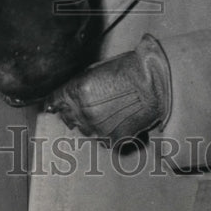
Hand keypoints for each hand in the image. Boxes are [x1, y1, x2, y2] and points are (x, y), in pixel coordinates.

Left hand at [44, 34, 171, 141]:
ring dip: (92, 124)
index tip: (56, 106)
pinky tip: (119, 121)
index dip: (56, 104)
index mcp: (78, 90)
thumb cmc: (128, 70)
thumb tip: (62, 99)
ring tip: (109, 112)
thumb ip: (77, 86)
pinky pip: (103, 140)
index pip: (55, 102)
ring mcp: (98, 127)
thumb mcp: (96, 70)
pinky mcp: (113, 139)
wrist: (156, 81)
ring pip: (86, 130)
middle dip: (74, 113)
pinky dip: (109, 134)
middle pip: (69, 118)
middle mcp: (84, 111)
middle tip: (90, 107)